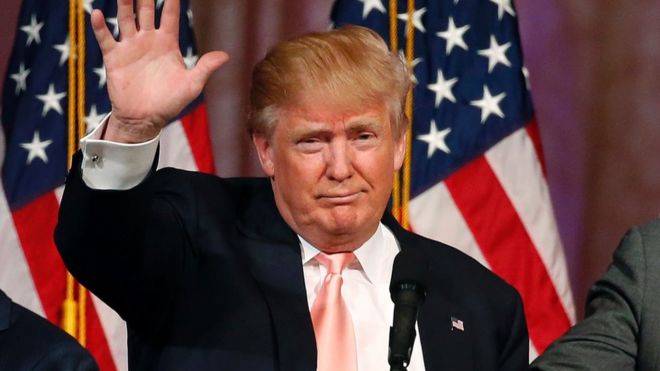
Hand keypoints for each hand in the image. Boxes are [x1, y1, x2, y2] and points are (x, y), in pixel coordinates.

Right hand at [90, 0, 228, 142]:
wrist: (145, 119)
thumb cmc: (170, 102)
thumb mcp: (192, 85)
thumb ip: (205, 68)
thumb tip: (226, 55)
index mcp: (167, 43)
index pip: (170, 15)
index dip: (172, 0)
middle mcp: (148, 40)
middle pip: (146, 10)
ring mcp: (130, 47)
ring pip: (125, 18)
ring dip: (124, 3)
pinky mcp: (115, 58)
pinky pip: (106, 38)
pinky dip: (101, 26)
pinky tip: (98, 13)